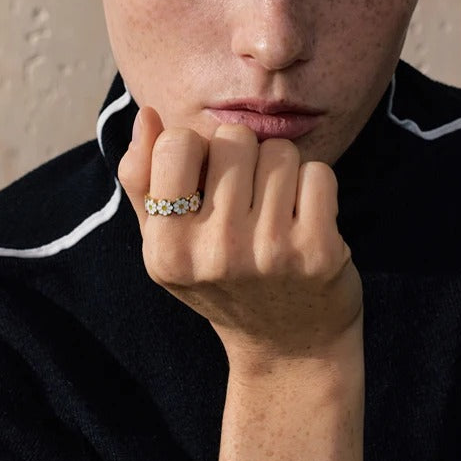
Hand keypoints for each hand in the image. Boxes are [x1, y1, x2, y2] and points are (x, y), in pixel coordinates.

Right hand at [117, 106, 362, 369]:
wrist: (290, 346)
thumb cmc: (220, 280)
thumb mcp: (165, 241)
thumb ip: (141, 179)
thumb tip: (148, 114)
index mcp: (166, 250)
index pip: (176, 143)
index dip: (194, 149)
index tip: (203, 180)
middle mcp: (215, 253)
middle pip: (232, 138)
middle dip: (241, 155)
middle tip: (244, 197)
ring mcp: (269, 254)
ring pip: (279, 151)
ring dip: (280, 169)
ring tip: (273, 210)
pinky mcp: (319, 252)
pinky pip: (318, 172)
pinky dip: (314, 186)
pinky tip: (304, 219)